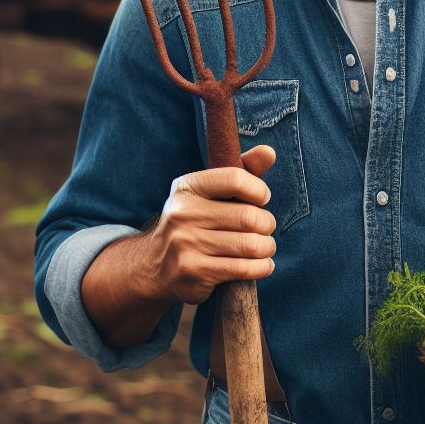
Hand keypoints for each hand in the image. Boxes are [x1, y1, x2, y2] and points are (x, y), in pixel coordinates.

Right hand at [140, 144, 277, 305]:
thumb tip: (269, 151)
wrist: (155, 267)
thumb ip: (242, 171)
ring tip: (265, 247)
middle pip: (248, 216)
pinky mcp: (193, 271)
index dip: (259, 190)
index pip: (235, 178)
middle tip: (266, 228)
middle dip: (267, 224)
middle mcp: (183, 213)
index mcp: (188, 187)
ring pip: (250, 244)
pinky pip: (243, 268)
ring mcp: (185, 244)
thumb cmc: (195, 223)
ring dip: (267, 247)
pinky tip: (262, 264)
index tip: (262, 199)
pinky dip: (262, 266)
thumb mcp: (211, 193)